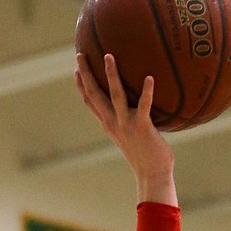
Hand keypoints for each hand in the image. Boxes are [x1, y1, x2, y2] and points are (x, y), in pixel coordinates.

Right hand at [75, 57, 177, 203]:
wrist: (152, 175)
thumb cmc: (147, 156)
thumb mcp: (133, 136)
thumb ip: (132, 121)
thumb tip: (140, 108)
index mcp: (109, 124)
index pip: (90, 102)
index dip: (81, 85)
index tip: (77, 69)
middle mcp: (112, 122)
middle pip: (94, 94)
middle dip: (86, 74)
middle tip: (80, 54)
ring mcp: (125, 123)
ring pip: (114, 95)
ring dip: (110, 75)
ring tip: (108, 56)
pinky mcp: (141, 126)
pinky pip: (144, 105)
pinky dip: (147, 91)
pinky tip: (150, 77)